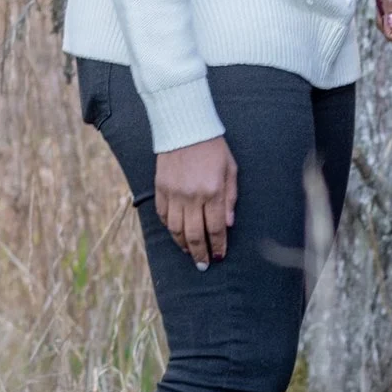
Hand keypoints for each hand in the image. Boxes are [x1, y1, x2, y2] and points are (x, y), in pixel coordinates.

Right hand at [154, 135, 236, 264]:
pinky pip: (164, 216)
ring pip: (176, 229)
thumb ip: (230, 198)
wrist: (185, 127)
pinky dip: (170, 228)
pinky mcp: (160, 188)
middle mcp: (192, 196)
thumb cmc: (213, 147)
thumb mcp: (230, 169)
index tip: (218, 257)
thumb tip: (228, 224)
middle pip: (194, 234)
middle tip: (203, 264)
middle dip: (199, 253)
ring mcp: (174, 193)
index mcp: (212, 191)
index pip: (215, 228)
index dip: (217, 246)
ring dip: (183, 245)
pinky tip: (176, 233)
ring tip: (189, 252)